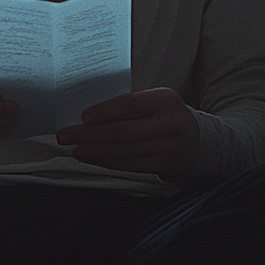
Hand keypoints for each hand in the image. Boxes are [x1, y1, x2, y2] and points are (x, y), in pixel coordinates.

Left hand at [55, 88, 199, 179]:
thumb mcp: (156, 101)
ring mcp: (167, 146)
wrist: (198, 140)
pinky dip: (107, 161)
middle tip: (66, 135)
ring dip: (94, 151)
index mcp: (164, 99)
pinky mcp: (164, 164)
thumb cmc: (167, 115)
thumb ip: (130, 105)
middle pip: (121, 131)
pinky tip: (93, 158)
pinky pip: (129, 164)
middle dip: (88, 135)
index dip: (103, 112)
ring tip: (75, 148)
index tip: (82, 117)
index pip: (128, 104)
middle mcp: (168, 122)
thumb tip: (89, 114)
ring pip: (122, 151)